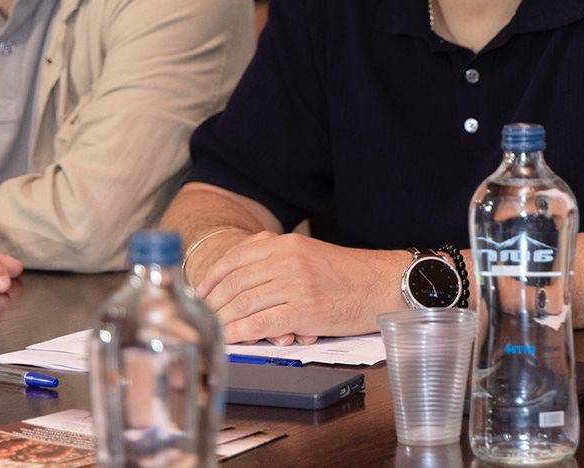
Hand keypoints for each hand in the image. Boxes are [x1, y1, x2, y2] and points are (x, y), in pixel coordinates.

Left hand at [194, 232, 403, 344]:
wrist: (382, 284)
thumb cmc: (349, 275)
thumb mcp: (310, 254)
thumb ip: (278, 261)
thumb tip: (243, 283)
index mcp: (286, 244)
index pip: (235, 258)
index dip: (212, 278)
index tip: (201, 293)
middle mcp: (287, 259)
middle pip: (234, 282)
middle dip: (213, 303)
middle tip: (201, 319)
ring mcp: (294, 284)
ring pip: (243, 303)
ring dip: (223, 320)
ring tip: (212, 332)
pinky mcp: (303, 309)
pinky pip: (260, 322)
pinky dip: (240, 332)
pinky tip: (231, 339)